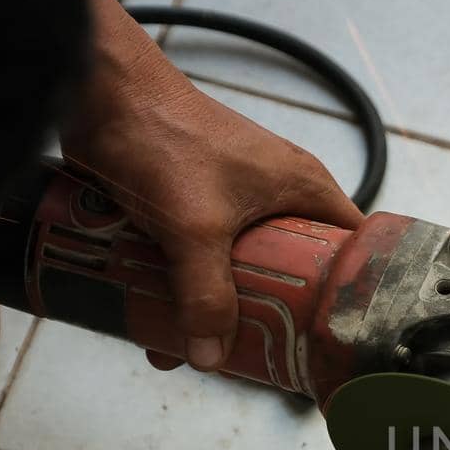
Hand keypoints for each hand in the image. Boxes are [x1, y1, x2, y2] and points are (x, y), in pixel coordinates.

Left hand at [60, 0, 361, 371]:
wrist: (96, 92)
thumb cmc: (163, 136)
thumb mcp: (194, 226)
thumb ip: (206, 293)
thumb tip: (210, 357)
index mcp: (303, 188)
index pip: (353, 246)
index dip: (350, 291)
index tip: (334, 336)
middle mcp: (276, 194)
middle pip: (295, 268)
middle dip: (276, 314)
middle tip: (265, 355)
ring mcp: (232, 199)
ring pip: (242, 268)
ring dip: (221, 308)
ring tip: (201, 350)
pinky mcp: (191, 204)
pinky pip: (200, 258)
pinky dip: (185, 290)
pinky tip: (161, 323)